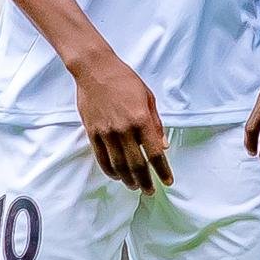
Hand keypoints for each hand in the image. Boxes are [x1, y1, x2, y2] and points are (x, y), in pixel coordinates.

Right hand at [75, 52, 171, 190]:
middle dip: (146, 181)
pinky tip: (117, 176)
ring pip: (119, 165)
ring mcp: (107, 132)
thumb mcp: (148, 98)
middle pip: (137, 164)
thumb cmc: (124, 80)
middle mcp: (124, 129)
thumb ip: (156, 123)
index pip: (155, 153)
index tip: (167, 181)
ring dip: (128, 179)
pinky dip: (110, 170)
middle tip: (150, 191)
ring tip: (135, 186)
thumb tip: (164, 146)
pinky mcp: (93, 133)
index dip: (162, 170)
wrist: (94, 69)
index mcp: (141, 119)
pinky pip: (102, 158)